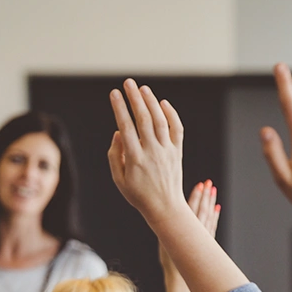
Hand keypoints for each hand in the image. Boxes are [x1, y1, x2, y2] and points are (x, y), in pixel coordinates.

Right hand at [107, 79, 186, 220]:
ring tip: (143, 89)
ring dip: (151, 102)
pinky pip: (177, 129)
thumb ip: (115, 155)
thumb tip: (118, 132)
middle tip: (128, 83)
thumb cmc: (138, 194)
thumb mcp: (119, 179)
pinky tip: (163, 103)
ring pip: (160, 120)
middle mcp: (152, 152)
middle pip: (144, 119)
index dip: (120, 108)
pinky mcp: (177, 152)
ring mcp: (167, 151)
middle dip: (134, 98)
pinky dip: (171, 114)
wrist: (165, 207)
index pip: (126, 127)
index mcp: (135, 159)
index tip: (114, 94)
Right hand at [160, 180, 220, 271]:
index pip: (192, 209)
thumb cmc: (170, 263)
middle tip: (208, 183)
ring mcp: (204, 237)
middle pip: (202, 210)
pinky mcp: (208, 242)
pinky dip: (215, 216)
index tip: (200, 185)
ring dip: (211, 202)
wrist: (181, 279)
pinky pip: (212, 226)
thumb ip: (167, 229)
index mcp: (184, 231)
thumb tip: (165, 214)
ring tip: (213, 190)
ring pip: (209, 216)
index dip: (196, 196)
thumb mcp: (164, 243)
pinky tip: (216, 208)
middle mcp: (196, 232)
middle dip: (205, 196)